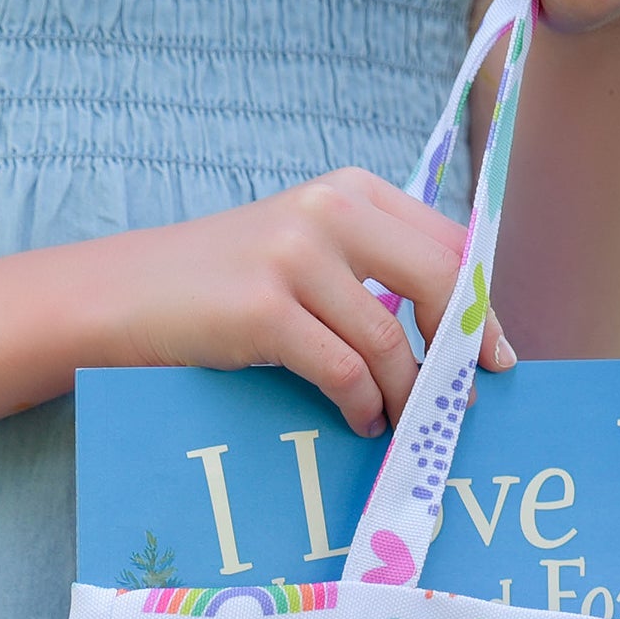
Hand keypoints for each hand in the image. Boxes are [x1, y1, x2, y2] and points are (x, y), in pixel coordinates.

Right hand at [95, 168, 511, 440]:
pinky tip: (362, 423)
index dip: (482, 304)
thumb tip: (450, 330)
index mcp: (349, 191)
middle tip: (464, 401)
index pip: (447, 241)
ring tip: (401, 426)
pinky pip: (345, 372)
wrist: (123, 296)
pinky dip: (364, 407)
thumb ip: (365, 268)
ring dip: (406, 396)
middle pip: (439, 282)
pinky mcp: (265, 312)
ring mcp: (295, 258)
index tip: (496, 355)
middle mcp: (329, 212)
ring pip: (391, 341)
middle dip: (462, 350)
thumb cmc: (218, 287)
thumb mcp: (299, 251)